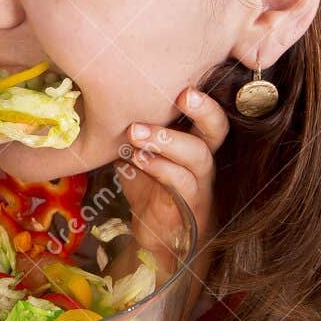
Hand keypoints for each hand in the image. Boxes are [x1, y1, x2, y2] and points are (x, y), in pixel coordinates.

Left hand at [118, 87, 227, 269]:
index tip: (185, 81)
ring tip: (135, 132)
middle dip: (203, 109)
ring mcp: (199, 183)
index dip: (202, 97)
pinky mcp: (189, 206)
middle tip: (182, 94)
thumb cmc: (150, 191)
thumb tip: (102, 101)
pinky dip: (159, 168)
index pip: (208, 112)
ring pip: (197, 155)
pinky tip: (138, 159)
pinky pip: (181, 183)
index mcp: (194, 141)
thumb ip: (131, 134)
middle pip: (217, 129)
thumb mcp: (137, 157)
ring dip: (166, 140)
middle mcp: (203, 159)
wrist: (159, 240)